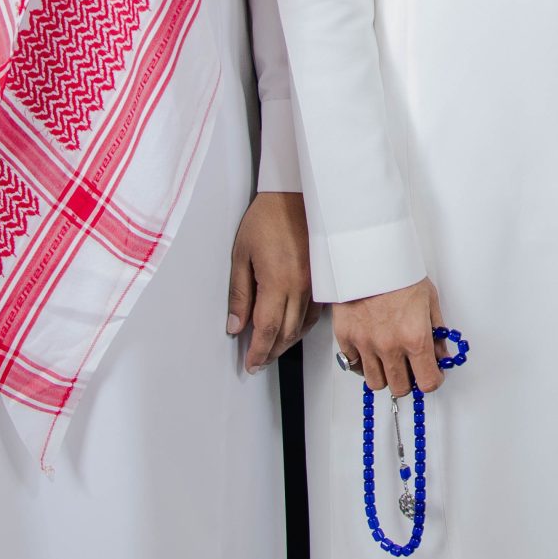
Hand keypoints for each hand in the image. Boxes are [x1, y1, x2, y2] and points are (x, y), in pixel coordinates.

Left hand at [226, 191, 311, 369]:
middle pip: (287, 333)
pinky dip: (302, 326)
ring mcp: (315, 283)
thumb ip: (239, 294)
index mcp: (278, 282)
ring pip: (303, 326)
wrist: (294, 194)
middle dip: (271, 352)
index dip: (258, 352)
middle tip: (258, 361)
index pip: (267, 330)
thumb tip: (235, 325)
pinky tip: (292, 327)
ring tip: (272, 348)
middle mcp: (301, 287)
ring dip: (287, 342)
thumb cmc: (267, 218)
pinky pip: (315, 312)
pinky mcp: (322, 278)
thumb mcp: (241, 255)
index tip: (251, 363)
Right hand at [333, 276, 446, 396]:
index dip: (433, 380)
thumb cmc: (399, 272)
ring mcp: (365, 344)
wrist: (369, 255)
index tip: (433, 374)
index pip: (427, 382)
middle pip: (400, 388)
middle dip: (409, 381)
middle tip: (411, 367)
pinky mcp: (346, 338)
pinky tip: (371, 352)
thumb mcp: (429, 299)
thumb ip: (437, 332)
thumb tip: (441, 355)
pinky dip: (363, 364)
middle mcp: (389, 346)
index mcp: (415, 337)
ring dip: (385, 375)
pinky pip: (354, 366)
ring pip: (375, 382)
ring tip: (390, 360)